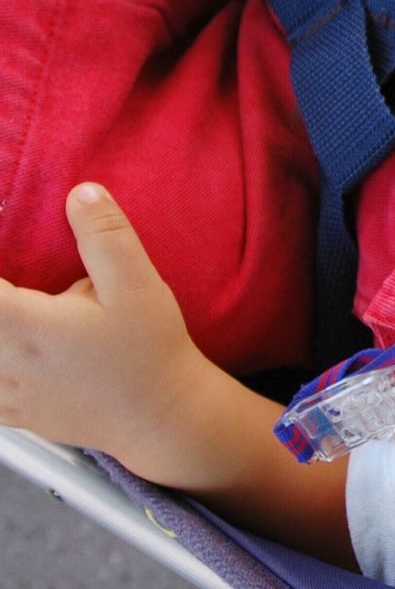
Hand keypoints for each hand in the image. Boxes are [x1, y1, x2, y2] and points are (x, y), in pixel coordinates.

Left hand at [0, 184, 214, 458]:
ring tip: (14, 313)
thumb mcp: (138, 287)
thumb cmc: (151, 351)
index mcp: (28, 326)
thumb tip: (80, 192)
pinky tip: (11, 352)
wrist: (163, 417)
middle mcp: (5, 362)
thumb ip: (106, 237)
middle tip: (10, 288)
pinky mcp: (13, 413)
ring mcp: (5, 393)